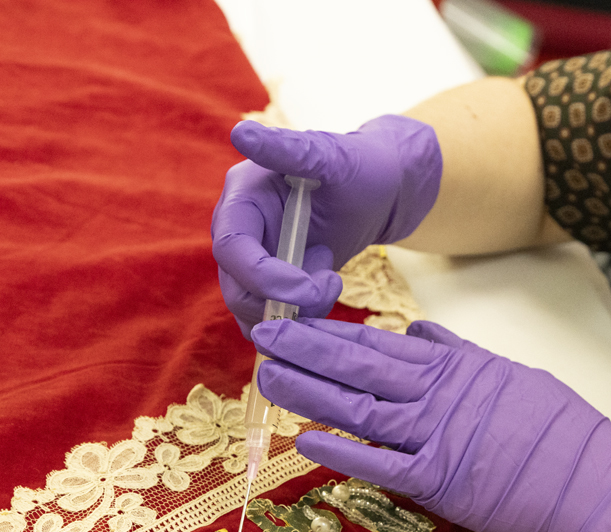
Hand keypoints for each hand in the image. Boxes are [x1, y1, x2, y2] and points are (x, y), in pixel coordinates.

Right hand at [211, 116, 441, 336]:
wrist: (381, 192)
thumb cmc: (359, 167)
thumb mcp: (331, 156)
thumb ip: (288, 149)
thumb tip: (241, 133)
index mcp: (242, 196)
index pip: (230, 247)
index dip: (263, 276)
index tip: (308, 287)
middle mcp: (240, 230)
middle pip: (236, 288)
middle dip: (282, 300)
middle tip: (332, 284)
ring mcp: (254, 260)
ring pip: (252, 310)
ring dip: (295, 311)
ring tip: (332, 277)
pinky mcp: (272, 283)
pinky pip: (271, 318)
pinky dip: (299, 320)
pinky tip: (327, 289)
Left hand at [251, 318, 610, 531]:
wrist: (594, 480)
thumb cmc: (561, 429)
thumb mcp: (511, 373)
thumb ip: (460, 353)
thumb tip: (417, 331)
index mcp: (458, 366)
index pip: (384, 343)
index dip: (335, 332)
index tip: (297, 319)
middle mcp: (441, 395)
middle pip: (362, 367)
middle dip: (309, 349)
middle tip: (265, 334)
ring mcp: (438, 436)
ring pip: (361, 408)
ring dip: (311, 392)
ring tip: (270, 377)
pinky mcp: (440, 481)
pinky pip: (380, 464)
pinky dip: (342, 452)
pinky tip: (307, 440)